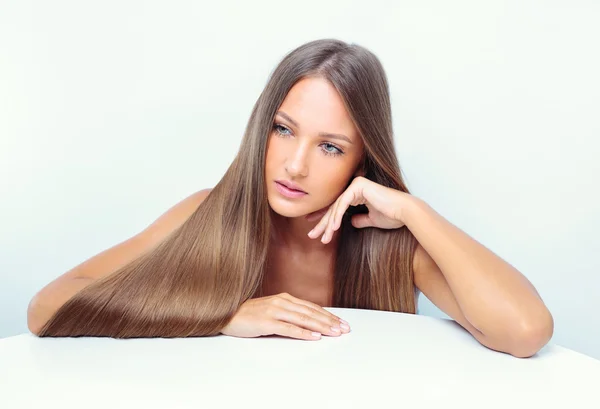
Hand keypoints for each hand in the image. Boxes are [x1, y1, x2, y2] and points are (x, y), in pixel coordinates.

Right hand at [220, 293, 350, 339]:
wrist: (227, 314)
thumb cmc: (250, 315)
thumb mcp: (272, 310)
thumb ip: (289, 314)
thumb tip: (309, 322)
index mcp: (285, 298)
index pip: (312, 307)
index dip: (329, 315)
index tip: (341, 322)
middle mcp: (282, 302)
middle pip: (311, 312)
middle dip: (330, 321)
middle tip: (344, 329)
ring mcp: (274, 311)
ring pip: (303, 319)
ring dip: (321, 326)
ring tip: (335, 333)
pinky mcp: (267, 322)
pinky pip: (289, 328)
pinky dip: (303, 333)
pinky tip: (314, 337)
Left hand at [308, 176, 409, 243]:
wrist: (405, 212)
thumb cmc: (392, 215)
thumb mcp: (372, 220)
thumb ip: (361, 220)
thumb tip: (351, 223)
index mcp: (358, 193)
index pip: (337, 207)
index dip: (325, 219)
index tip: (316, 230)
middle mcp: (355, 186)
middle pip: (334, 207)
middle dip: (323, 223)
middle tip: (312, 235)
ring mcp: (356, 184)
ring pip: (336, 206)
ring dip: (329, 224)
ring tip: (323, 238)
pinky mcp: (358, 186)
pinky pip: (343, 203)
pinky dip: (337, 216)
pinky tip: (333, 228)